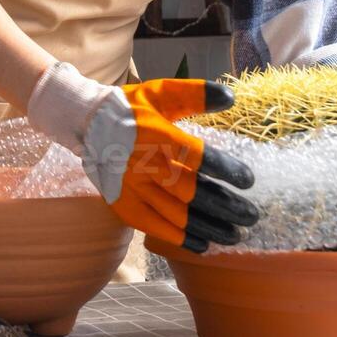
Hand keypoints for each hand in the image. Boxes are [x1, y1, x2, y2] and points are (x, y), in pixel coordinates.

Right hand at [26, 60, 258, 252]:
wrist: (85, 124)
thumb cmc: (130, 108)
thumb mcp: (160, 91)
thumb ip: (195, 93)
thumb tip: (231, 97)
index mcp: (155, 135)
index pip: (196, 156)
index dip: (225, 169)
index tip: (248, 180)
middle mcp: (143, 164)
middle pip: (190, 192)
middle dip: (225, 207)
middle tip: (251, 216)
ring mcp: (131, 188)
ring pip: (175, 215)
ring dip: (208, 227)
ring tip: (234, 235)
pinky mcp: (122, 204)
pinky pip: (154, 228)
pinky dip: (180, 239)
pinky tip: (202, 245)